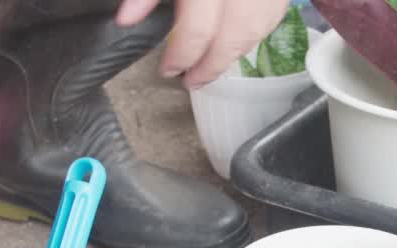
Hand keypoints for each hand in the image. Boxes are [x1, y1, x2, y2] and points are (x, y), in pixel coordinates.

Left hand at [116, 0, 291, 88]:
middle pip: (230, 40)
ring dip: (231, 54)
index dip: (181, 56)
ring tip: (211, 65)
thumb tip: (126, 20)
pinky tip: (236, 40)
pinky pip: (270, 16)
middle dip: (209, 67)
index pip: (197, 30)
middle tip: (191, 81)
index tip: (167, 70)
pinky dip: (253, 33)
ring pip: (253, 32)